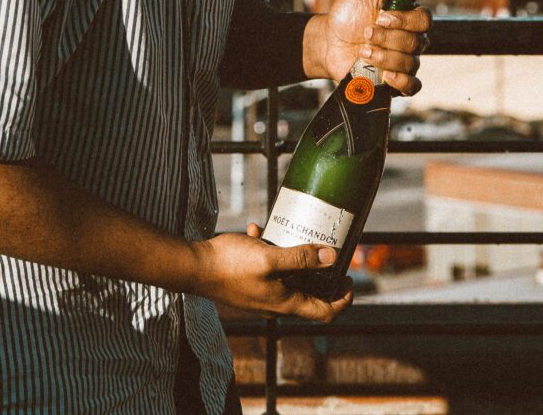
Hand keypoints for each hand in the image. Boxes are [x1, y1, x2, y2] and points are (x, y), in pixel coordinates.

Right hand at [189, 226, 353, 320]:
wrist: (192, 268)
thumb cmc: (230, 265)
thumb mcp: (270, 258)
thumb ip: (301, 259)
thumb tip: (332, 257)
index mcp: (286, 303)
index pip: (326, 312)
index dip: (343, 298)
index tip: (350, 278)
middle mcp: (275, 304)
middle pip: (309, 294)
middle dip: (318, 270)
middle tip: (323, 247)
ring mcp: (260, 294)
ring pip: (286, 276)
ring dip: (289, 255)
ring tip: (283, 232)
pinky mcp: (247, 283)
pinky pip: (265, 267)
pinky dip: (265, 249)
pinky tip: (254, 230)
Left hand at [316, 0, 432, 93]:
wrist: (329, 39)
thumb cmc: (349, 12)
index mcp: (409, 17)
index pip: (425, 20)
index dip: (405, 20)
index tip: (380, 17)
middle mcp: (412, 39)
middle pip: (418, 43)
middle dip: (388, 38)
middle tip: (366, 33)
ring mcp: (404, 61)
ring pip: (411, 64)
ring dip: (384, 57)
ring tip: (362, 51)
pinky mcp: (394, 81)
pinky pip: (412, 87)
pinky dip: (402, 82)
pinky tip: (385, 76)